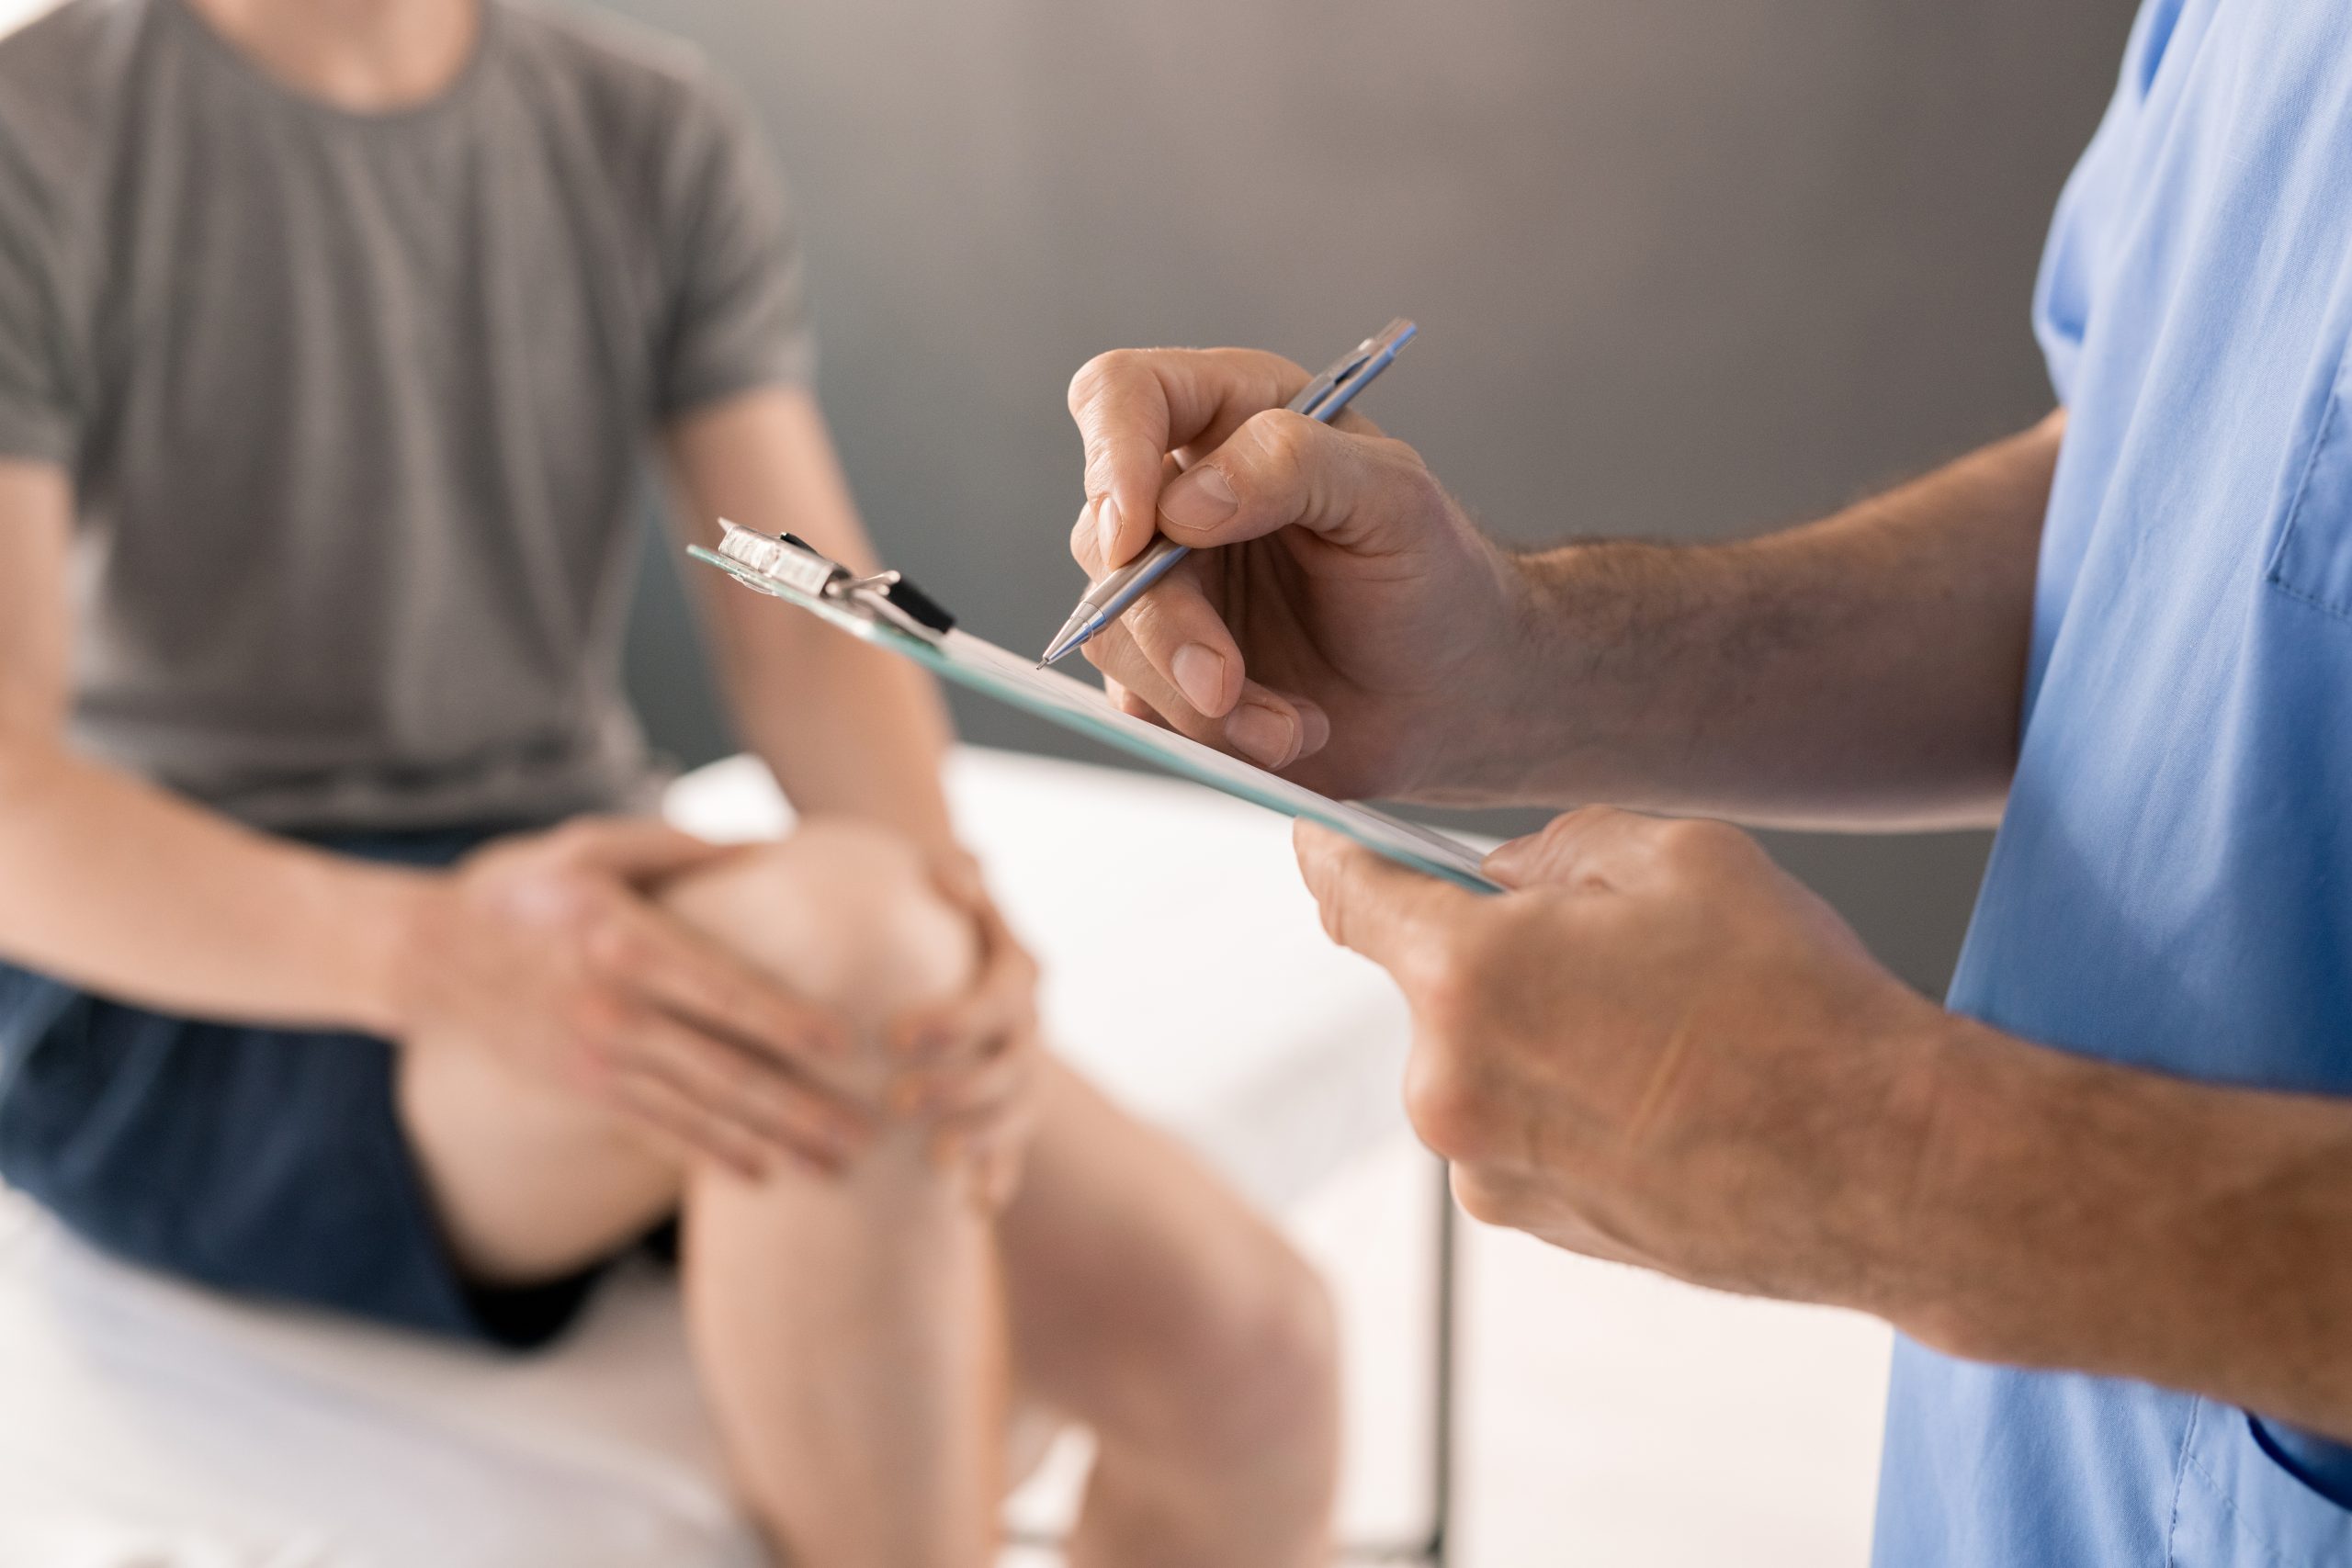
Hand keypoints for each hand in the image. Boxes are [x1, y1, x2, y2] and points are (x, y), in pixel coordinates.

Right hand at [390, 818, 871, 1180]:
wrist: (426, 955)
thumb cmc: (522, 889)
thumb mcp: (593, 846)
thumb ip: (681, 845)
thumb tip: (769, 839)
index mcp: (627, 945)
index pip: (723, 992)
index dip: (786, 1024)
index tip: (847, 1047)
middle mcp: (615, 1012)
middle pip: (724, 1069)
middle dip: (800, 1107)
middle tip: (868, 1133)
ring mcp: (598, 1061)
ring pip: (700, 1112)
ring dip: (772, 1142)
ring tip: (835, 1167)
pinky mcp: (585, 1090)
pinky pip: (659, 1130)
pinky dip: (711, 1154)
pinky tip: (760, 1175)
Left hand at [888, 850, 1043, 1211]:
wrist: (943, 952)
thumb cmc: (930, 911)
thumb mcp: (945, 881)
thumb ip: (954, 871)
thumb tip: (955, 872)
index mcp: (1018, 970)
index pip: (999, 997)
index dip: (955, 1021)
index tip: (895, 1034)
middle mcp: (1029, 1024)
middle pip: (1011, 1064)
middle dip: (961, 1088)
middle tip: (899, 1101)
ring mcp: (1023, 1072)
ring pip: (1019, 1114)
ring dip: (983, 1139)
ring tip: (936, 1160)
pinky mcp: (1009, 1112)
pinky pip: (1013, 1154)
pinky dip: (997, 1180)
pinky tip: (974, 1206)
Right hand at [1065, 347, 1527, 799]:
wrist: (1454, 696)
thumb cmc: (1436, 579)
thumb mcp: (1395, 500)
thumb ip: (1294, 466)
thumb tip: (1184, 500)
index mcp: (1237, 416)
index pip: (1123, 395)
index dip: (1110, 454)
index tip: (1136, 535)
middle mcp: (1186, 493)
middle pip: (1103, 536)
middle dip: (1164, 625)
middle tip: (1227, 682)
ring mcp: (1169, 584)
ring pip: (1111, 630)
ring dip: (1193, 696)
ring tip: (1288, 724)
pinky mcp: (1165, 664)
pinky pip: (1136, 699)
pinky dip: (1205, 732)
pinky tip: (1281, 732)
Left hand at [1293, 810, 1954, 1315]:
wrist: (1887, 1170)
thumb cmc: (1795, 1003)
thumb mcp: (1683, 856)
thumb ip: (1559, 848)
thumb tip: (1503, 875)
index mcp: (1466, 978)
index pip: (1353, 897)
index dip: (1332, 855)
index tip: (1316, 838)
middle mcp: (1450, 1087)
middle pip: (1434, 983)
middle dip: (1499, 952)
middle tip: (1619, 950)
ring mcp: (1485, 1170)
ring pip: (1481, 1059)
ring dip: (1539, 1032)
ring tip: (1668, 1038)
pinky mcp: (1533, 1223)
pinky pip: (1517, 1129)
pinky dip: (1564, 1101)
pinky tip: (1668, 1100)